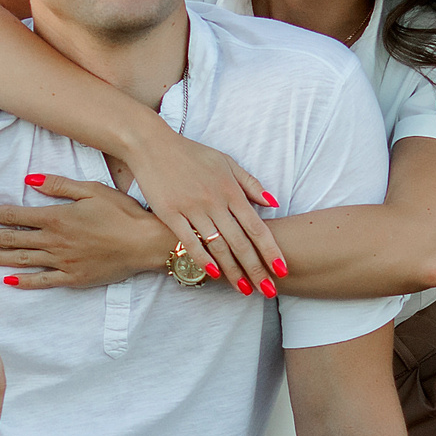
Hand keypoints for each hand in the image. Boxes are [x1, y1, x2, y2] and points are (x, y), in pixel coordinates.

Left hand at [0, 176, 180, 291]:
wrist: (147, 243)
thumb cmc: (123, 213)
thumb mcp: (92, 189)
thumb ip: (60, 185)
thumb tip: (31, 180)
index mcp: (56, 217)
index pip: (13, 215)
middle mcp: (54, 241)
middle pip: (10, 239)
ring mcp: (63, 262)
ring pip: (21, 261)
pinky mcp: (73, 279)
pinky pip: (43, 282)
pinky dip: (24, 282)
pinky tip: (7, 282)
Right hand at [108, 127, 281, 290]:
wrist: (153, 145)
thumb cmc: (192, 154)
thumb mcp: (226, 162)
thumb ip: (250, 184)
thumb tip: (274, 203)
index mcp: (231, 190)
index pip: (257, 226)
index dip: (270, 250)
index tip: (282, 269)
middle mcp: (215, 201)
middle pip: (240, 242)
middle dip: (256, 269)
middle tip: (269, 290)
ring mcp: (192, 208)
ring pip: (218, 246)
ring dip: (232, 270)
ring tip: (244, 289)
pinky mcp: (170, 214)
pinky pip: (189, 240)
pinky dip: (202, 258)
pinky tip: (212, 274)